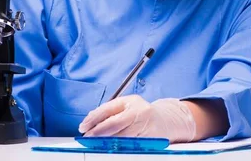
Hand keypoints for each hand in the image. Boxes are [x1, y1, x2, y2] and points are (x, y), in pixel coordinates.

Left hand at [78, 95, 195, 142]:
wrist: (166, 121)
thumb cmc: (141, 113)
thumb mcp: (126, 106)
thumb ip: (110, 110)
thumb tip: (90, 119)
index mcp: (131, 101)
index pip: (108, 110)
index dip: (94, 119)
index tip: (83, 127)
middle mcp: (139, 112)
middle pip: (115, 124)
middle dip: (98, 133)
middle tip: (87, 138)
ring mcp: (146, 126)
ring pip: (122, 137)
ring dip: (107, 142)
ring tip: (96, 144)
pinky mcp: (150, 140)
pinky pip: (131, 145)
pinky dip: (119, 147)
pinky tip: (111, 148)